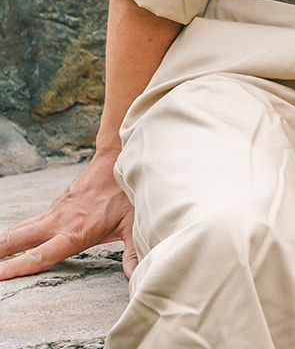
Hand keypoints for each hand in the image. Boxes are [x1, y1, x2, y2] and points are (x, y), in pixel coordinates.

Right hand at [0, 151, 137, 279]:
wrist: (117, 162)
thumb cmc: (126, 195)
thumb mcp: (134, 223)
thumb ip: (134, 251)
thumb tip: (136, 275)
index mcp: (75, 233)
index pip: (41, 255)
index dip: (18, 266)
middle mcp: (58, 224)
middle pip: (18, 240)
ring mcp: (52, 214)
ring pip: (17, 230)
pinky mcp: (52, 208)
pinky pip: (26, 224)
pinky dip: (10, 233)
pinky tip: (3, 242)